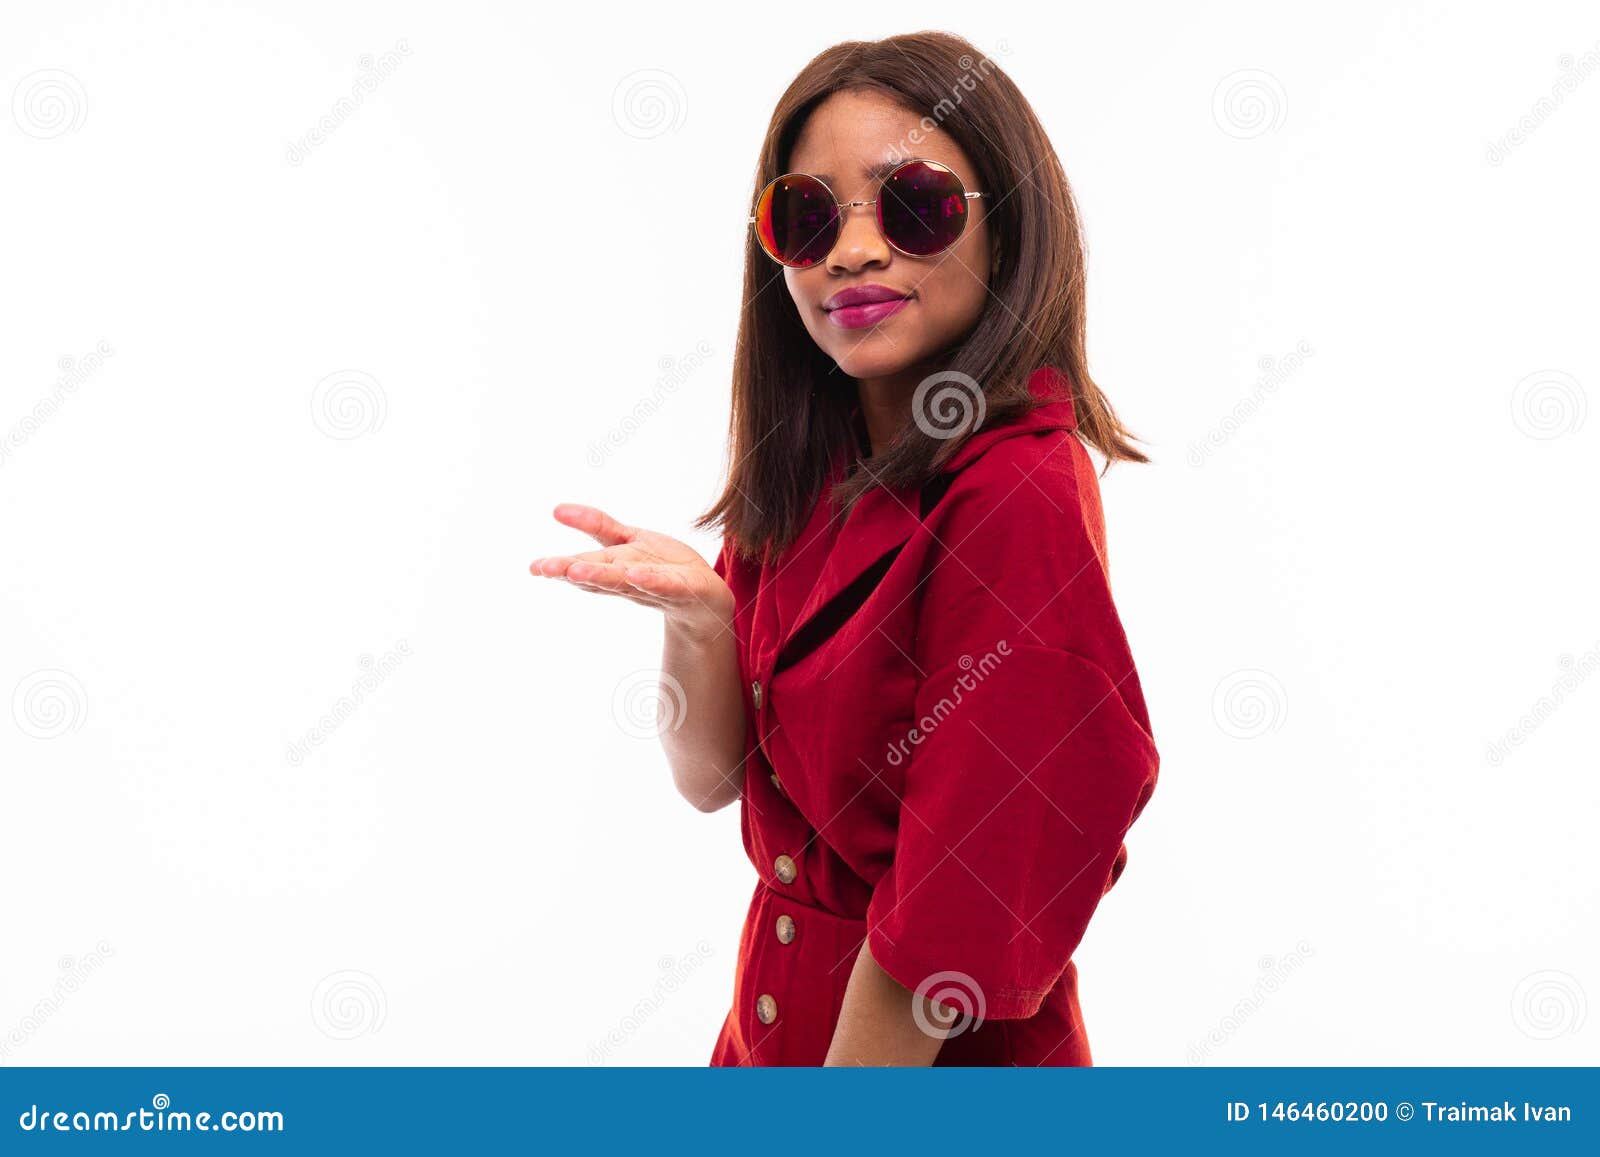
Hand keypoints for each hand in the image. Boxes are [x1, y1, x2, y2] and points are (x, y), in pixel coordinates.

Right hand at [530, 503, 733, 637]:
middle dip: (573, 570)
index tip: (533, 567)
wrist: (706, 601)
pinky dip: (651, 580)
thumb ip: (595, 525)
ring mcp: (656, 586)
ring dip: (602, 576)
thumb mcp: (628, 541)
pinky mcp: (684, 589)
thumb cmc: (663, 568)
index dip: (558, 567)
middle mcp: (630, 580)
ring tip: (576, 571)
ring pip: (626, 581)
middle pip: (599, 574)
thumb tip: (556, 508)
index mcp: (614, 567)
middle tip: (544, 568)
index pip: (583, 565)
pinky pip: (666, 584)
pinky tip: (637, 574)